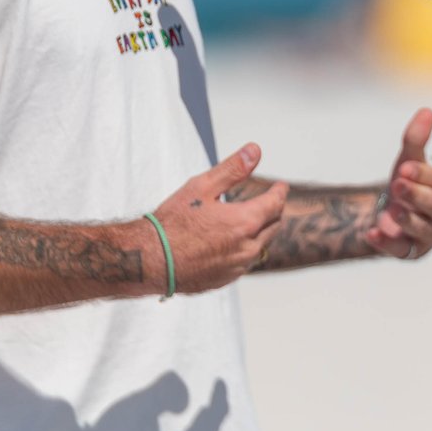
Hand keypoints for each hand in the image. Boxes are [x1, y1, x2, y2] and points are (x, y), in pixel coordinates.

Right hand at [152, 145, 287, 293]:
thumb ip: (232, 169)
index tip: (280, 186)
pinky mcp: (225, 279)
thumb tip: (255, 151)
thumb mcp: (202, 187)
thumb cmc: (172, 223)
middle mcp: (247, 248)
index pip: (275, 204)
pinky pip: (245, 262)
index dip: (279, 192)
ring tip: (253, 220)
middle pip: (273, 226)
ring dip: (261, 231)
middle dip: (274, 211)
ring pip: (261, 246)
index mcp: (245, 223)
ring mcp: (237, 267)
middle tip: (269, 201)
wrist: (150, 260)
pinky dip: (245, 249)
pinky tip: (233, 242)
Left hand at [365, 108, 431, 259]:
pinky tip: (371, 233)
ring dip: (408, 220)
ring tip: (393, 211)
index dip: (422, 175)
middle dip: (416, 196)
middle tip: (396, 185)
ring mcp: (427, 235)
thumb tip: (427, 110)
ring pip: (422, 230)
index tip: (403, 168)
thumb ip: (416, 140)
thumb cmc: (406, 183)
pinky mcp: (409, 252)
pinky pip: (400, 249)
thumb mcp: (408, 161)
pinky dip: (386, 242)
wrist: (389, 214)